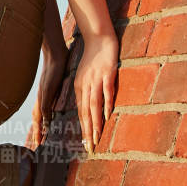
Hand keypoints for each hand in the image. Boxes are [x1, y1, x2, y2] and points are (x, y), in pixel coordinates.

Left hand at [24, 51, 67, 148]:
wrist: (55, 54)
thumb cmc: (57, 67)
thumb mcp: (56, 84)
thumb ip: (55, 93)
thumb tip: (58, 99)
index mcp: (43, 98)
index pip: (39, 117)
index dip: (38, 129)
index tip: (38, 142)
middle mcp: (40, 98)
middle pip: (36, 120)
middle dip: (36, 134)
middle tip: (35, 148)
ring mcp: (42, 95)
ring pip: (37, 117)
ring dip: (38, 130)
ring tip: (39, 143)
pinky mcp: (46, 91)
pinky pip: (44, 108)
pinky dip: (44, 118)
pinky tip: (45, 127)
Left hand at [73, 28, 118, 154]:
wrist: (99, 38)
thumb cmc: (93, 58)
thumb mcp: (85, 76)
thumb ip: (86, 90)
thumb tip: (89, 107)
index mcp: (79, 87)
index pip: (80, 112)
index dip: (83, 128)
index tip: (86, 143)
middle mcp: (85, 85)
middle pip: (85, 112)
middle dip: (88, 131)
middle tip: (90, 147)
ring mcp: (96, 80)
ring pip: (94, 105)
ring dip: (96, 123)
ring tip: (97, 137)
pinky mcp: (107, 74)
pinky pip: (106, 91)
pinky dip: (106, 103)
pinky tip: (108, 115)